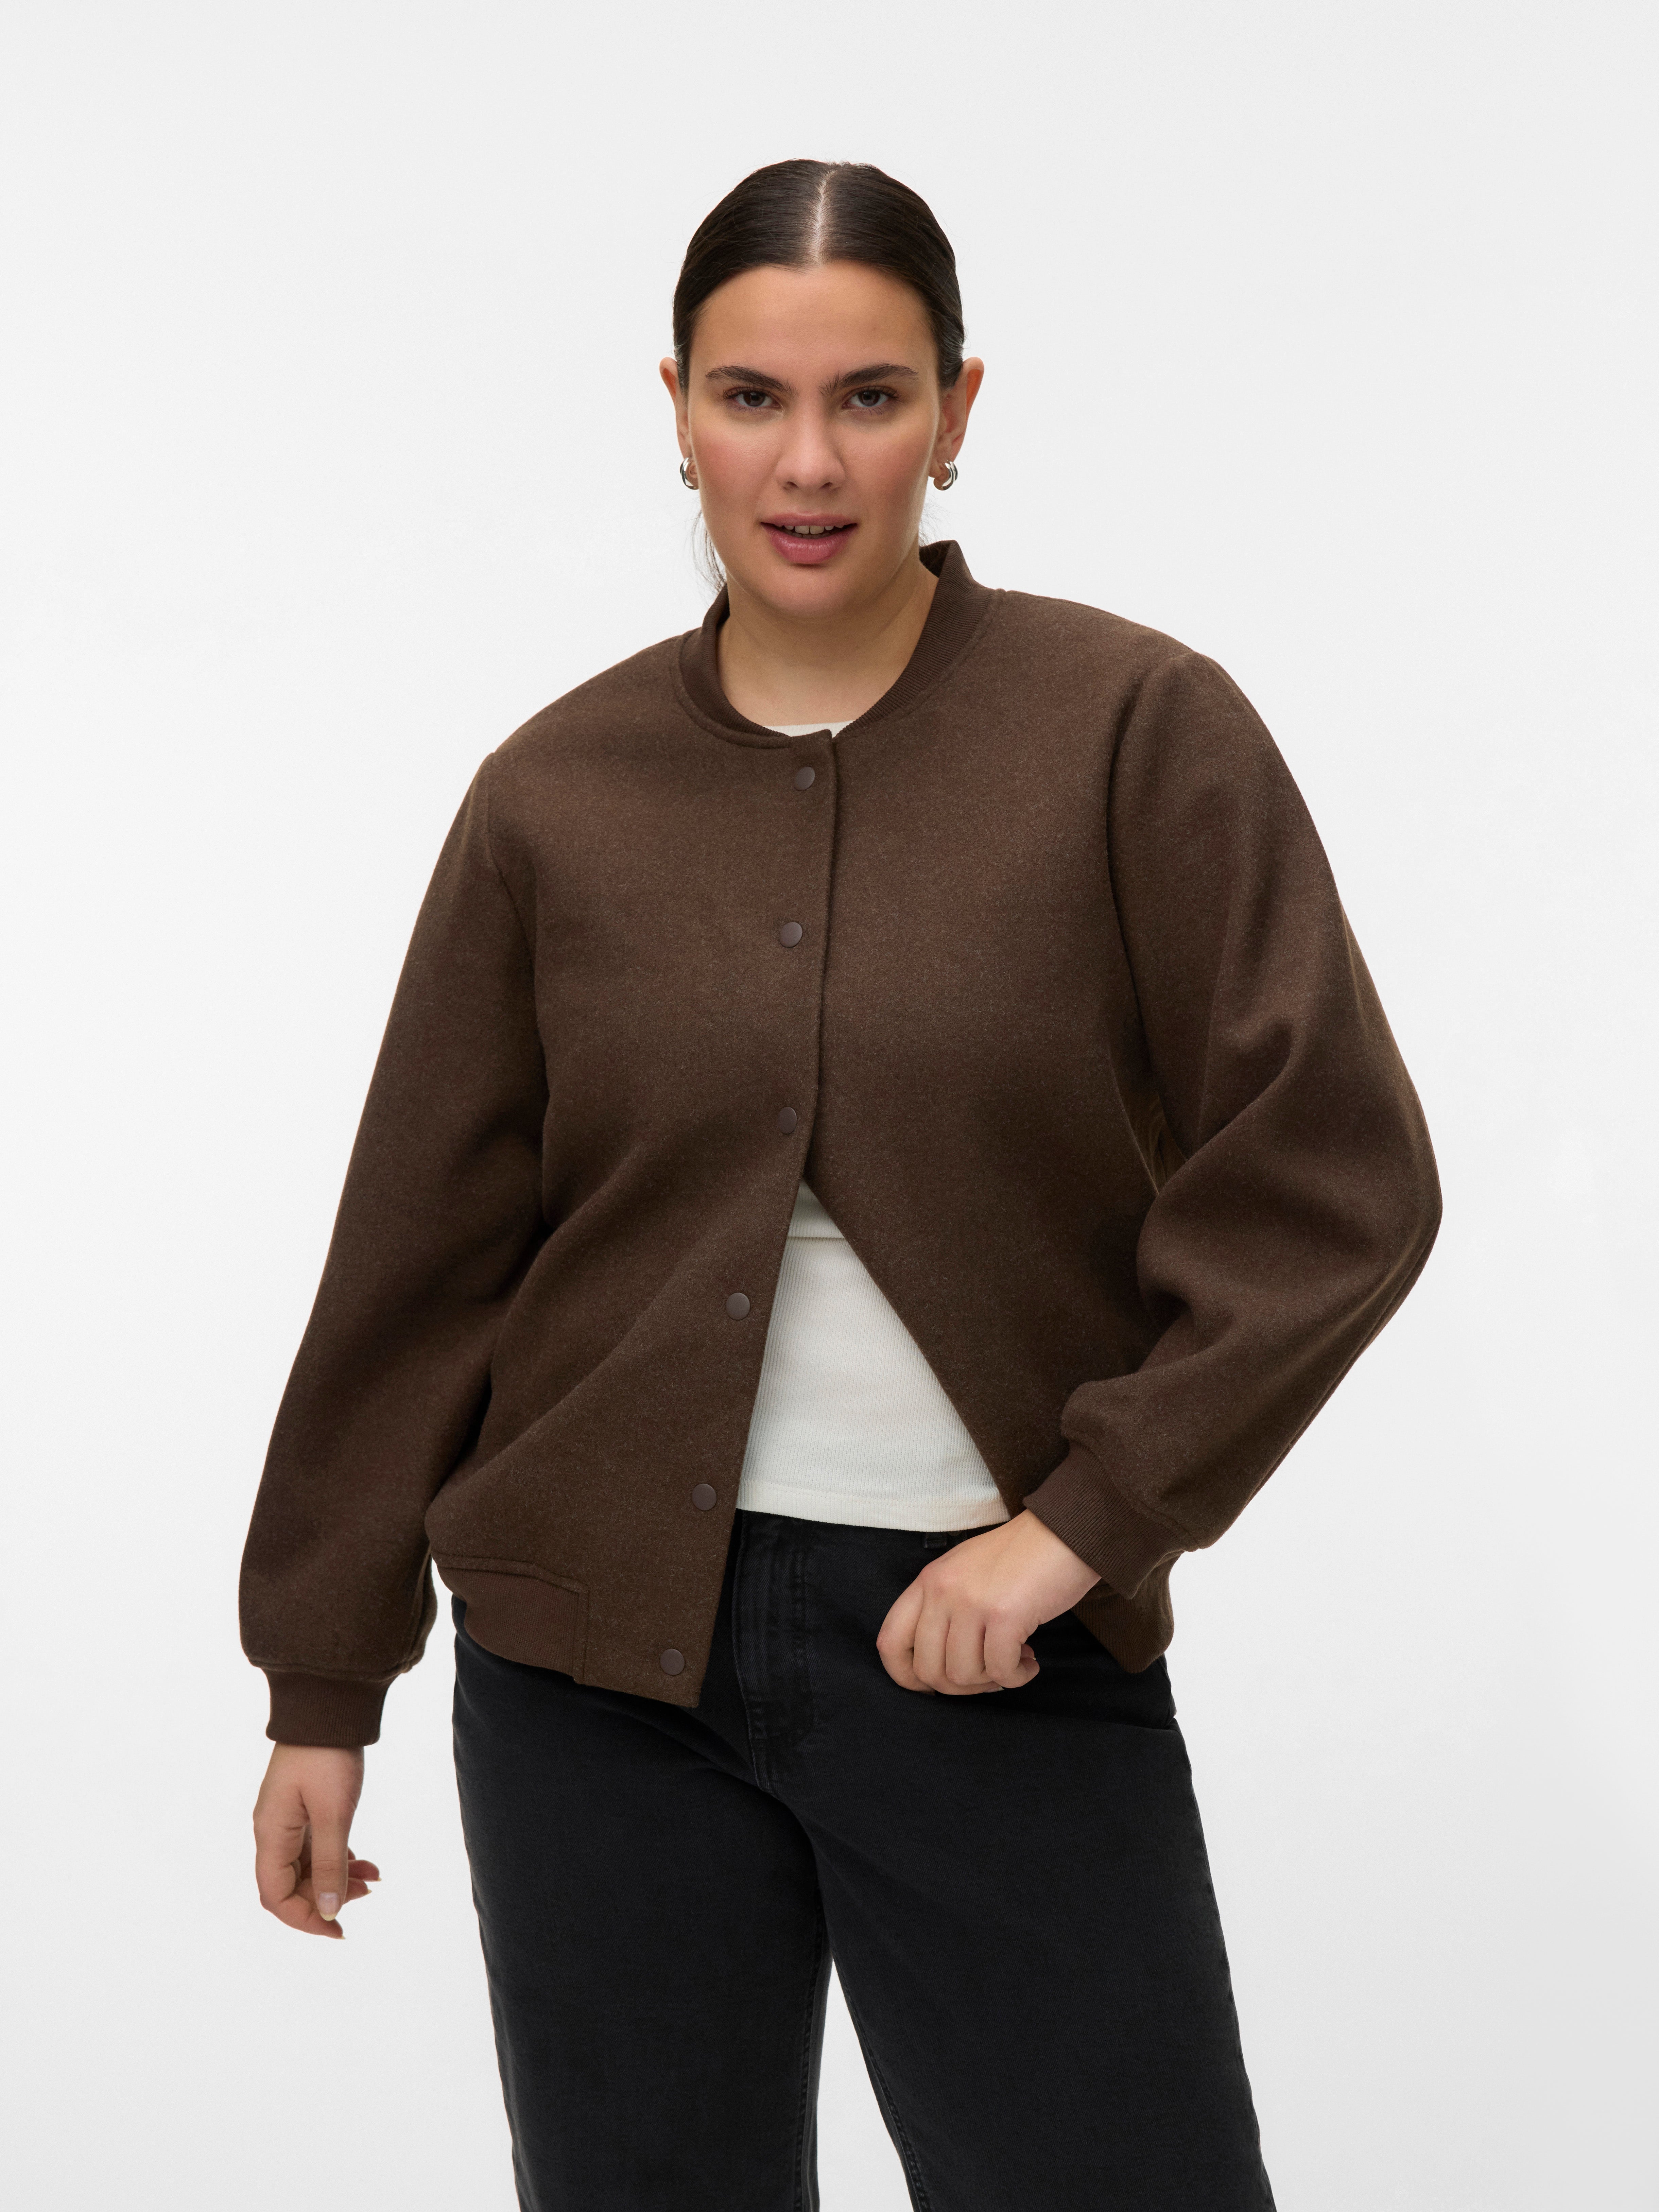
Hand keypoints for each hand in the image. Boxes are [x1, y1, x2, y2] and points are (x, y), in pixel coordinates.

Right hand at [253, 1744, 379, 1938]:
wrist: (329, 1707)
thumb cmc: (327, 1755)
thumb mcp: (334, 1813)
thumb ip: (330, 1863)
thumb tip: (329, 1910)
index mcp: (271, 1834)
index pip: (275, 1896)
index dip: (304, 1919)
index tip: (339, 1929)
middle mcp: (274, 1831)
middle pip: (291, 1885)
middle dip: (327, 1897)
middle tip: (366, 1893)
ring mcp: (288, 1820)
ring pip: (308, 1867)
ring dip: (337, 1878)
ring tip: (373, 1879)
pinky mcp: (304, 1809)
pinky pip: (316, 1847)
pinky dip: (339, 1858)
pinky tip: (364, 1862)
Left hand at [877, 1510, 1100, 1695]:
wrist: (1064, 1532)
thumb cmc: (1019, 1558)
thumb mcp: (965, 1573)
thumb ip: (943, 1610)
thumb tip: (937, 1667)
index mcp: (928, 1581)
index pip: (889, 1642)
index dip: (906, 1676)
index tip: (935, 1685)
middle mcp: (942, 1591)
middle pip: (928, 1669)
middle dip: (960, 1686)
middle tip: (989, 1674)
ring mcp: (971, 1602)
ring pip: (963, 1675)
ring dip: (992, 1680)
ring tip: (1014, 1661)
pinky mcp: (1004, 1615)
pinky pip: (1000, 1671)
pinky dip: (1017, 1677)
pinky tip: (1030, 1663)